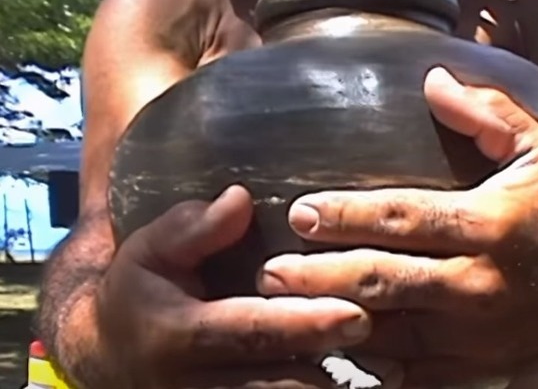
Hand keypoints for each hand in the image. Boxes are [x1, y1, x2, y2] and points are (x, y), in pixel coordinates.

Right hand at [96, 186, 372, 387]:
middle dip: (337, 367)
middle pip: (282, 383)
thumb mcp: (150, 250)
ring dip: (338, 388)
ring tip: (391, 366)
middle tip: (386, 340)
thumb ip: (193, 226)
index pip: (250, 332)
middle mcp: (199, 384)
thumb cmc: (141, 293)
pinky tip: (370, 380)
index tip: (356, 315)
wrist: (113, 356)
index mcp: (180, 336)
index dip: (304, 325)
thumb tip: (240, 199)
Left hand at [259, 68, 537, 385]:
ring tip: (286, 309)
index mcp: (490, 224)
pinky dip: (374, 364)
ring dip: (333, 321)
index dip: (345, 215)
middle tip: (271, 271)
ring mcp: (477, 334)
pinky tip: (337, 350)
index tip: (299, 213)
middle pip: (382, 281)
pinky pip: (414, 372)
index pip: (402, 217)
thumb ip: (487, 113)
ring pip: (390, 332)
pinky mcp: (480, 368)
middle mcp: (479, 283)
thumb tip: (431, 79)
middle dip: (318, 276)